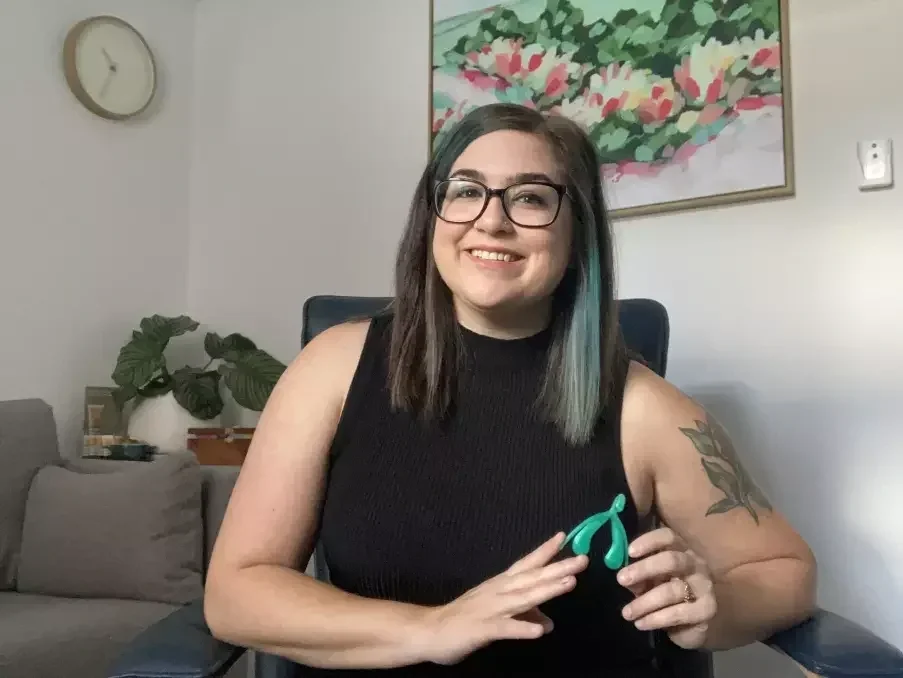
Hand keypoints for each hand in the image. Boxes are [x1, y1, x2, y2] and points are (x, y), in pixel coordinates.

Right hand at [418, 533, 588, 664]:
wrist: (430, 630)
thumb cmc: (466, 619)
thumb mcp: (499, 615)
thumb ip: (524, 616)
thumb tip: (548, 623)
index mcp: (502, 584)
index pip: (527, 563)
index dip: (546, 551)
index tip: (565, 536)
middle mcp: (499, 591)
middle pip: (532, 578)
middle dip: (558, 568)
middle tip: (582, 559)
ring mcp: (491, 609)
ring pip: (524, 598)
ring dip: (547, 590)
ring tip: (569, 583)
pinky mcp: (483, 629)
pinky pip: (505, 629)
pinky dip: (522, 628)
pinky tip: (539, 631)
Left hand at [617, 526, 716, 649]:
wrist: (689, 624)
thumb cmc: (664, 593)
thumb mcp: (648, 582)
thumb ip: (637, 576)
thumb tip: (623, 575)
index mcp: (680, 550)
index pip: (668, 537)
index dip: (649, 541)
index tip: (629, 551)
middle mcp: (696, 564)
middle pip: (672, 560)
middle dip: (644, 569)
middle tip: (621, 579)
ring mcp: (704, 586)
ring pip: (672, 590)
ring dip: (644, 603)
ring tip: (627, 613)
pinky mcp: (707, 609)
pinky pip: (679, 613)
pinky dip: (656, 619)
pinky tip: (641, 623)